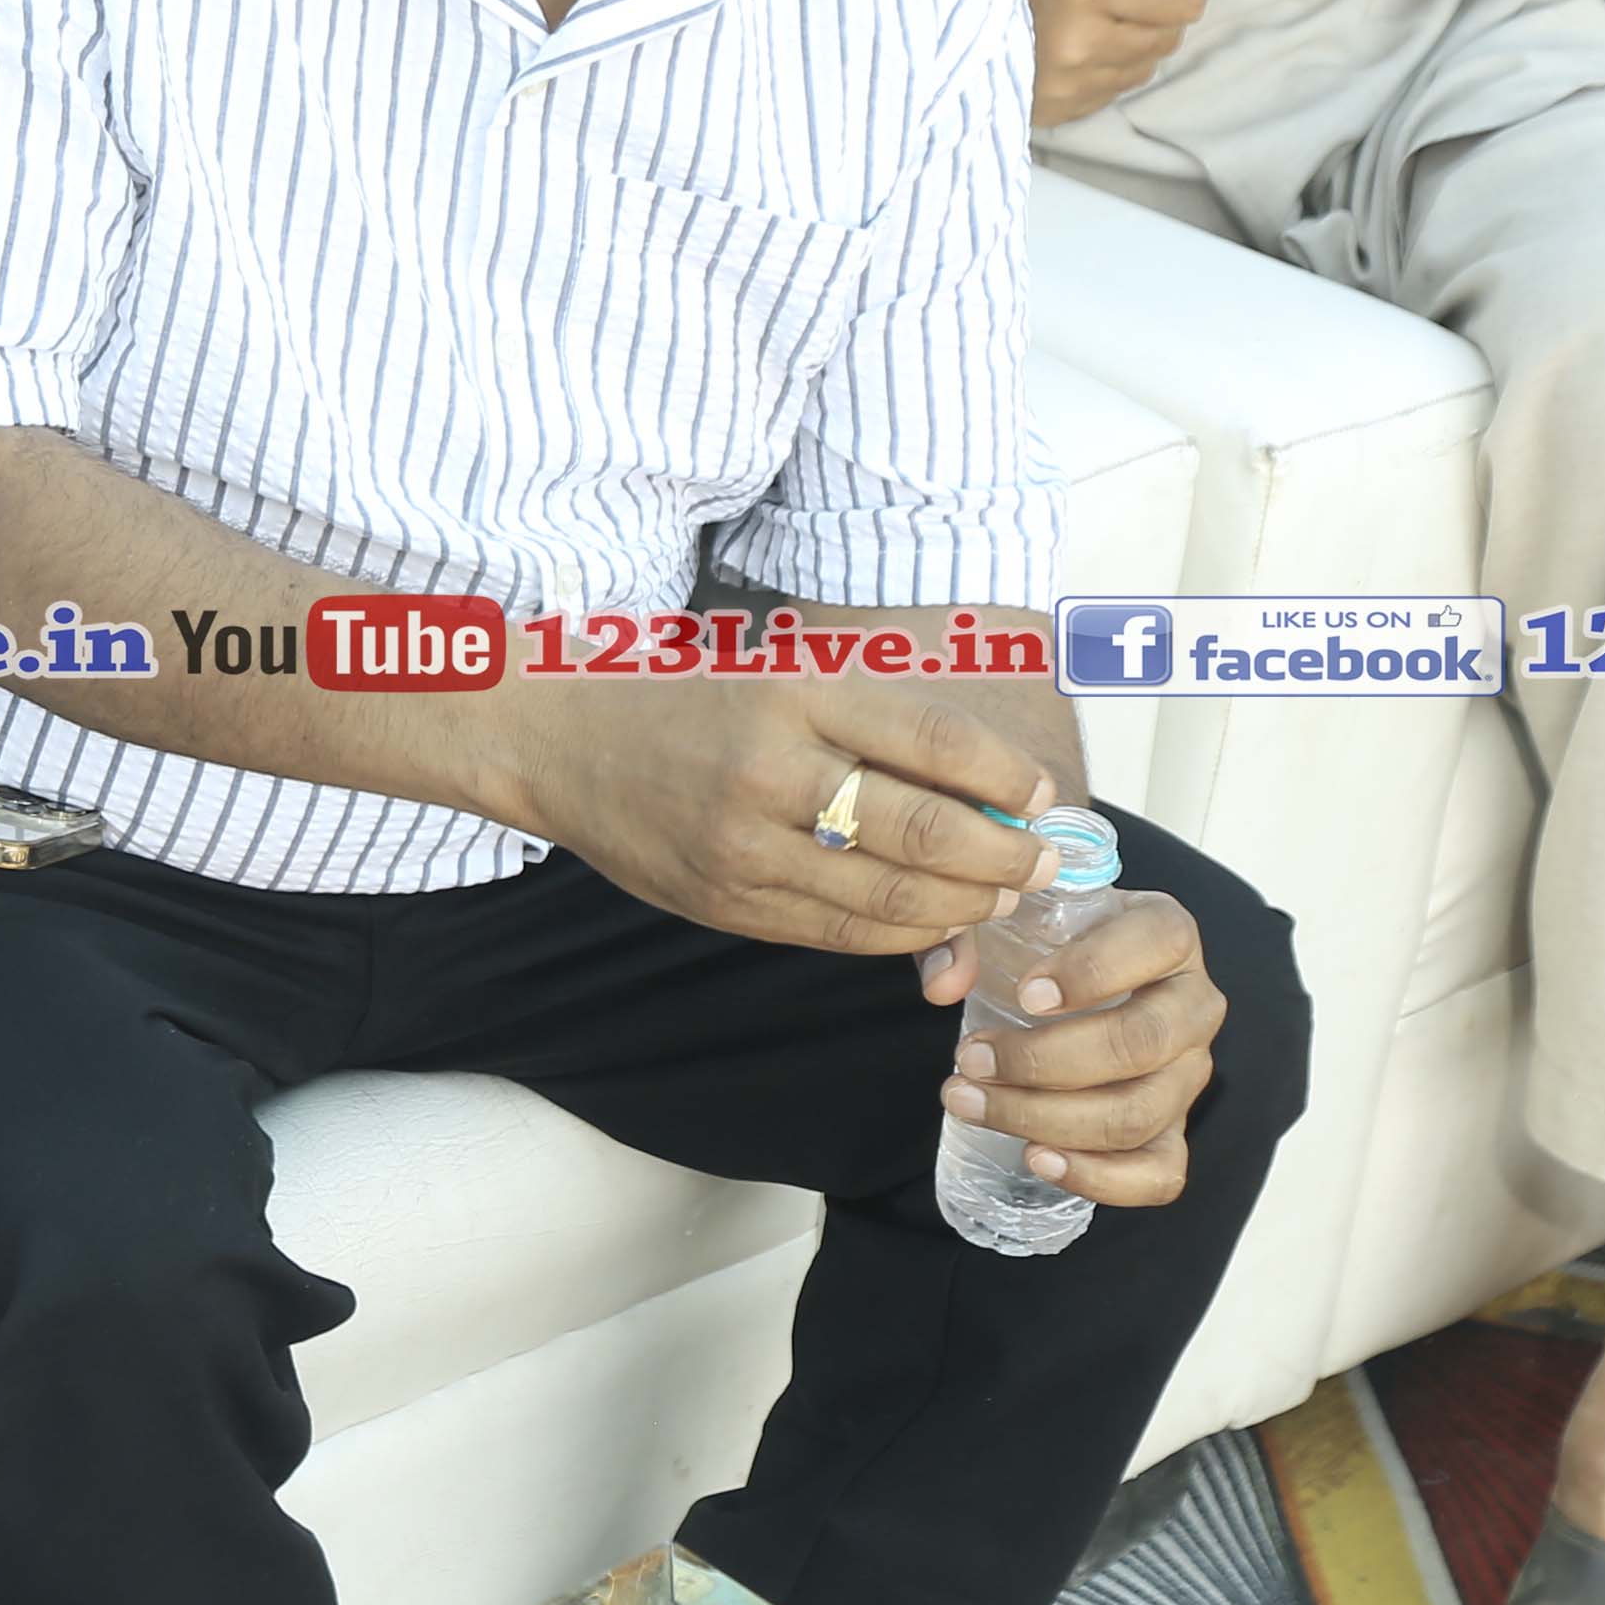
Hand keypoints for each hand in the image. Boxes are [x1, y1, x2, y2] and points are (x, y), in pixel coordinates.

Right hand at [500, 648, 1074, 958]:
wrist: (561, 742)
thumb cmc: (689, 698)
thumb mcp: (780, 671)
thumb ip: (873, 720)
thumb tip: (991, 782)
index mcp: (794, 692)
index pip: (935, 741)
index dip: (1008, 777)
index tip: (1043, 795)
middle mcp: (770, 769)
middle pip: (924, 830)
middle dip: (1004, 856)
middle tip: (1043, 864)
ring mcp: (742, 846)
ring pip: (888, 895)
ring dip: (964, 905)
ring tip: (999, 897)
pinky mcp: (724, 903)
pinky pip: (838, 932)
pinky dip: (900, 933)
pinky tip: (932, 921)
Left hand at [934, 883, 1228, 1209]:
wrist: (1071, 998)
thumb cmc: (1046, 951)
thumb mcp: (1015, 922)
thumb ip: (970, 937)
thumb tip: (943, 985)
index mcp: (1170, 935)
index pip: (1158, 942)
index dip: (1091, 971)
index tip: (1024, 994)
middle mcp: (1193, 1005)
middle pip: (1140, 1042)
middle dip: (1044, 1059)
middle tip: (972, 1059)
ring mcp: (1189, 1076)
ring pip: (1137, 1113)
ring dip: (1045, 1118)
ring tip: (973, 1103)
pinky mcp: (1174, 1132)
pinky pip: (1160, 1173)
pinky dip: (1098, 1176)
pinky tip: (1036, 1158)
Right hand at [1017, 0, 1212, 124]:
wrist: (927, 0)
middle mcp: (1081, 43)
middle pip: (1170, 32)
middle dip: (1162, 5)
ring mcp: (1068, 82)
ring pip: (1145, 61)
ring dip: (1138, 35)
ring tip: (1105, 9)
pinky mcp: (1057, 107)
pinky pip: (1114, 87)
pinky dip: (1110, 62)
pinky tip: (1082, 37)